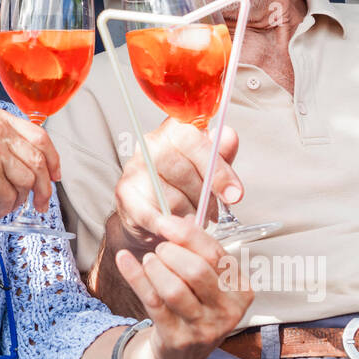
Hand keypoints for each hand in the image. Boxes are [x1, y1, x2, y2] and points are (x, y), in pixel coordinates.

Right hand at [0, 107, 61, 217]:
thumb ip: (9, 141)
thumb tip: (41, 163)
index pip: (40, 136)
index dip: (53, 159)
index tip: (55, 176)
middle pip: (38, 161)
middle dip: (44, 187)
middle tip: (42, 203)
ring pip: (27, 180)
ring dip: (21, 199)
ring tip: (9, 205)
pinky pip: (11, 194)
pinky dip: (7, 206)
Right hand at [113, 118, 242, 252]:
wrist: (149, 215)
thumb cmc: (181, 187)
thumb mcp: (208, 170)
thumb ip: (220, 155)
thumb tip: (228, 136)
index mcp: (174, 130)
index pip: (192, 138)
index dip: (216, 168)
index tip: (233, 193)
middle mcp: (151, 144)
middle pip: (183, 169)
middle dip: (204, 197)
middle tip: (212, 211)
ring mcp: (135, 167)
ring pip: (172, 197)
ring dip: (190, 215)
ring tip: (194, 218)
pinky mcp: (125, 193)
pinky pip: (154, 215)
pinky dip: (171, 226)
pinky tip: (179, 228)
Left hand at [116, 214, 254, 358]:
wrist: (180, 352)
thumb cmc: (195, 306)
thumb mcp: (207, 280)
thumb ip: (198, 251)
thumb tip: (177, 220)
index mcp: (240, 290)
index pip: (216, 254)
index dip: (188, 234)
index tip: (166, 222)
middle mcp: (227, 311)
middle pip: (196, 271)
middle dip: (171, 252)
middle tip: (159, 248)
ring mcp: (204, 328)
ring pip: (174, 289)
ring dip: (155, 267)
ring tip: (149, 260)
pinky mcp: (178, 339)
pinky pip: (153, 302)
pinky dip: (135, 276)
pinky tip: (124, 260)